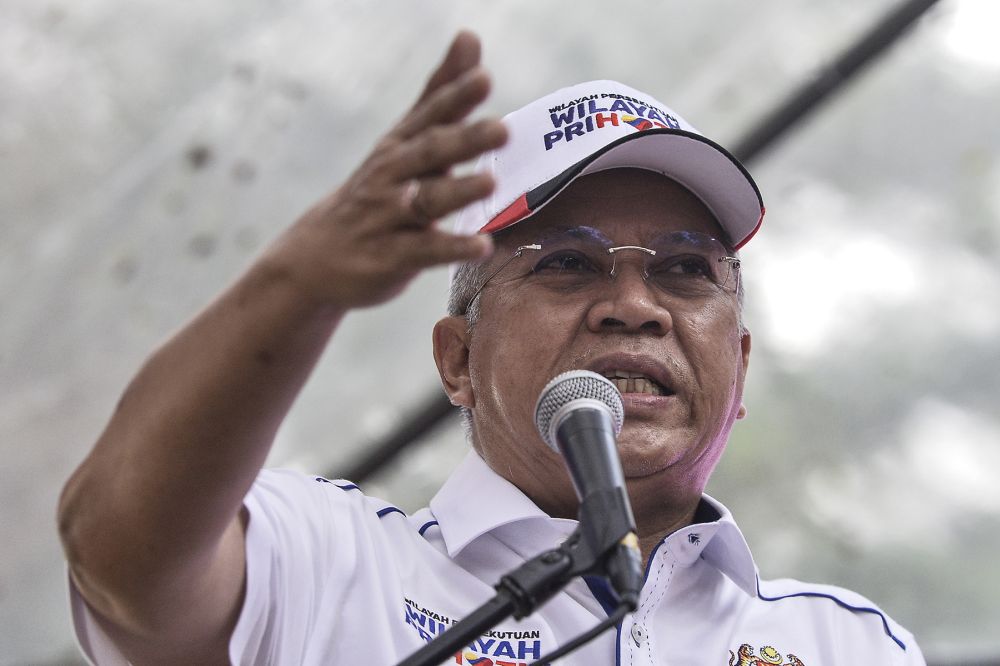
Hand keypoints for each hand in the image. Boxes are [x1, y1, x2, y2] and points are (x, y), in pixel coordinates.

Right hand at [271, 31, 506, 308]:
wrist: (315, 258)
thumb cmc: (375, 192)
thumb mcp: (403, 141)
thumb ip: (441, 94)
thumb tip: (470, 36)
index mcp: (400, 146)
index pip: (430, 116)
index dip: (455, 97)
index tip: (483, 78)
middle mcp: (392, 176)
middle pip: (429, 153)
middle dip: (463, 140)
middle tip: (501, 130)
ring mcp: (389, 216)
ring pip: (425, 201)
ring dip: (457, 191)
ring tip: (490, 183)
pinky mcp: (390, 257)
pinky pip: (423, 251)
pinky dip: (452, 249)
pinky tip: (482, 246)